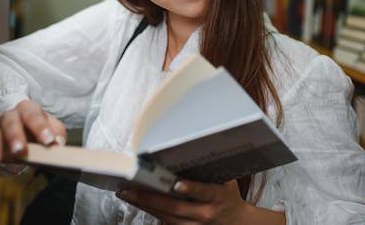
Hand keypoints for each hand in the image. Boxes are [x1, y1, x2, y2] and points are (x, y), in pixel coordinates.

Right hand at [0, 100, 66, 167]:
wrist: (23, 122)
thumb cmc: (40, 125)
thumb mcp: (53, 127)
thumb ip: (57, 134)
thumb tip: (57, 144)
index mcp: (28, 109)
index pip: (34, 115)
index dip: (40, 127)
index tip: (48, 140)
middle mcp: (11, 116)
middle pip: (10, 123)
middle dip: (14, 137)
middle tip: (20, 151)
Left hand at [117, 179, 285, 224]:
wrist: (238, 223)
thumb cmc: (228, 196)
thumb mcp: (226, 181)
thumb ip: (210, 169)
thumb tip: (190, 147)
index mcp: (218, 196)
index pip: (203, 192)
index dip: (190, 188)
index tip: (177, 184)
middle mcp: (206, 214)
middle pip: (175, 207)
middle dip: (150, 198)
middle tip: (130, 189)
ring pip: (166, 217)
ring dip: (145, 205)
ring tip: (127, 194)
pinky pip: (166, 222)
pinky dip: (151, 211)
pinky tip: (138, 202)